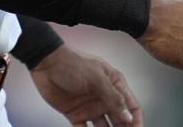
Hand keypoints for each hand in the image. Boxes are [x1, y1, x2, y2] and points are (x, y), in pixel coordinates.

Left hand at [28, 45, 142, 126]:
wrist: (45, 62)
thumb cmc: (72, 62)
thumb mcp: (97, 78)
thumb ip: (113, 98)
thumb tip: (128, 117)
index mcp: (113, 85)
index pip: (131, 107)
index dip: (136, 121)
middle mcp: (104, 98)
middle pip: (120, 120)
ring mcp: (90, 107)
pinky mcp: (75, 114)